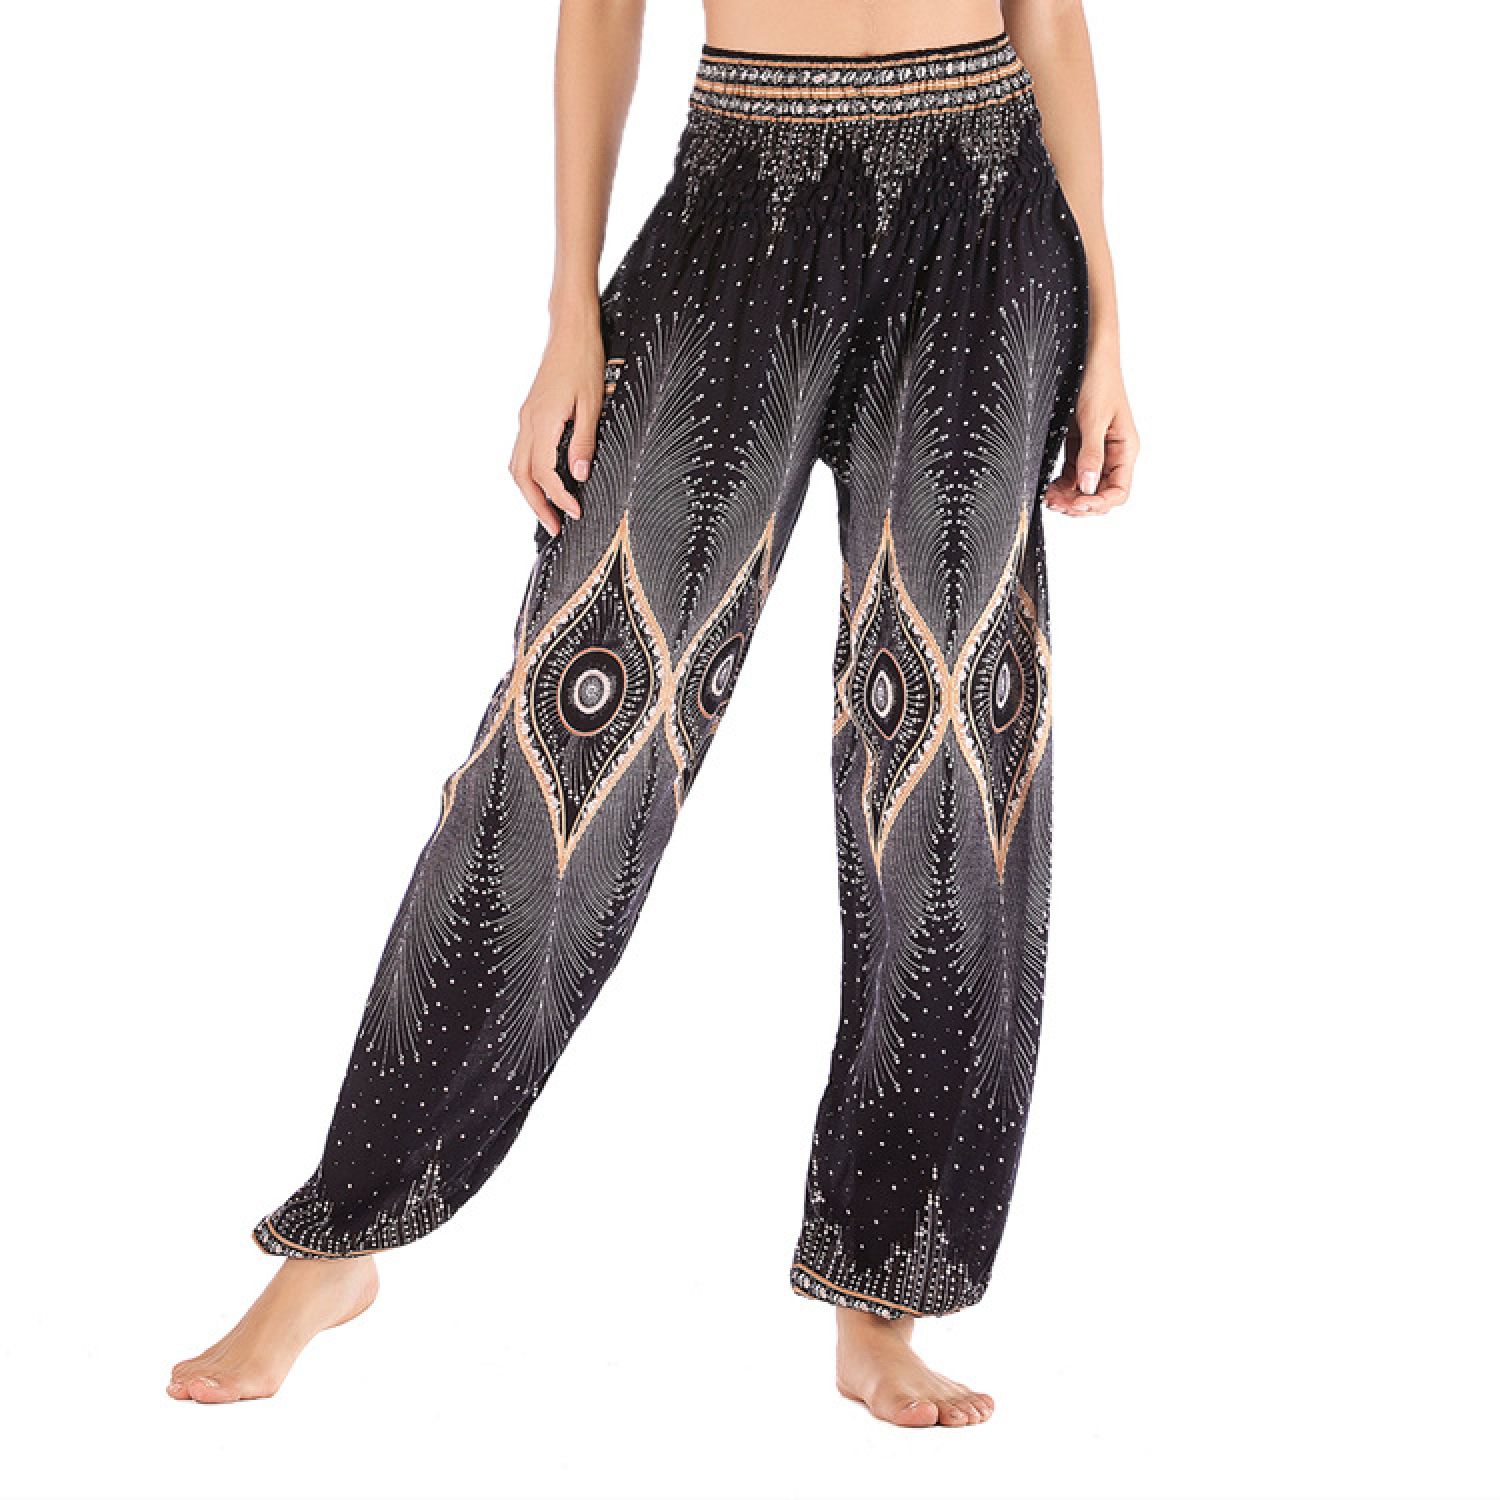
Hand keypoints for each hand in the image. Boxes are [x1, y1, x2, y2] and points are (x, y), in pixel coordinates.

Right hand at [509, 310, 604, 536]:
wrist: (571, 331)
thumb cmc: (585, 362)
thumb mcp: (593, 403)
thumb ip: (583, 441)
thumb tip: (578, 474)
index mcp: (542, 421)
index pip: (545, 473)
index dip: (559, 497)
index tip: (576, 513)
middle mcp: (527, 422)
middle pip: (521, 476)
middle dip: (536, 505)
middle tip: (555, 528)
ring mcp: (526, 417)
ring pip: (517, 465)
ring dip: (530, 492)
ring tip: (549, 511)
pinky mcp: (530, 413)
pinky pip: (522, 451)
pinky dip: (529, 473)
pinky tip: (545, 482)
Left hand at [1044, 351, 1138, 517]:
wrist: (1091, 357)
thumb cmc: (1099, 381)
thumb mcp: (1093, 418)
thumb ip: (1091, 454)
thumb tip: (1088, 485)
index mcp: (1125, 450)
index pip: (1119, 491)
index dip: (1098, 504)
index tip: (1077, 504)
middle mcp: (1114, 455)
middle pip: (1101, 494)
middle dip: (1080, 504)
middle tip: (1056, 505)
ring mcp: (1098, 452)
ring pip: (1085, 488)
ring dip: (1068, 497)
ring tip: (1048, 500)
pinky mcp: (1082, 447)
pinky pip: (1074, 475)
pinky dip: (1062, 485)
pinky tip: (1049, 489)